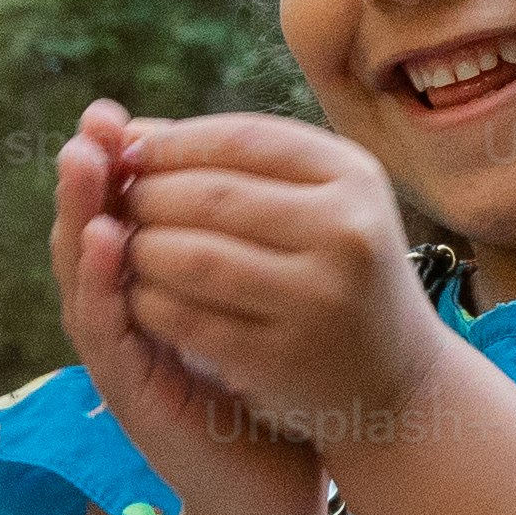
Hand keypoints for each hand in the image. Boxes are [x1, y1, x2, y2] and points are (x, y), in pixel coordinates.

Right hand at [53, 106, 324, 514]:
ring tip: (85, 160)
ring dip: (80, 216)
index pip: (116, 213)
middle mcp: (122, 317)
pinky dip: (101, 284)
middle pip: (86, 233)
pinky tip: (108, 240)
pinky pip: (107, 331)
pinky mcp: (129, 395)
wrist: (273, 488)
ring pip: (82, 276)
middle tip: (92, 122)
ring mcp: (119, 357)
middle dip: (88, 176)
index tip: (115, 112)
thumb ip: (227, 243)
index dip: (113, 164)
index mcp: (147, 288)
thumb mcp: (248, 300)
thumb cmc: (267, 388)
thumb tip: (231, 164)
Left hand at [108, 111, 454, 451]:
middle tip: (119, 204)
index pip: (242, 138)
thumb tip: (127, 133)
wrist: (396, 382)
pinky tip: (139, 298)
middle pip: (210, 195)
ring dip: (140, 250)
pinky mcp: (282, 357)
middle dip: (147, 195)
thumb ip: (235, 163)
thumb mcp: (316, 205)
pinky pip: (188, 319)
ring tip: (125, 248)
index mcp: (354, 177)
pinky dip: (150, 304)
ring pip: (191, 257)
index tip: (131, 154)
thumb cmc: (338, 274)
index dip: (173, 142)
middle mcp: (344, 231)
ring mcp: (316, 298)